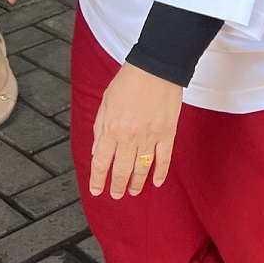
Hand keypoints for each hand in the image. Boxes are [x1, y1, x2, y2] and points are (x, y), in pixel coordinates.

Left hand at [89, 64, 183, 198]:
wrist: (156, 67)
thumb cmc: (129, 81)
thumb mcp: (105, 102)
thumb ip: (99, 128)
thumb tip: (96, 151)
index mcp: (112, 129)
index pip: (101, 162)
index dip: (98, 180)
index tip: (97, 190)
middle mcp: (130, 137)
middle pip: (122, 170)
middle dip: (118, 186)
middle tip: (116, 194)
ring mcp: (150, 137)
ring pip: (142, 168)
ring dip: (137, 183)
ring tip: (134, 192)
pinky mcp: (167, 133)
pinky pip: (164, 159)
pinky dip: (160, 172)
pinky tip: (157, 182)